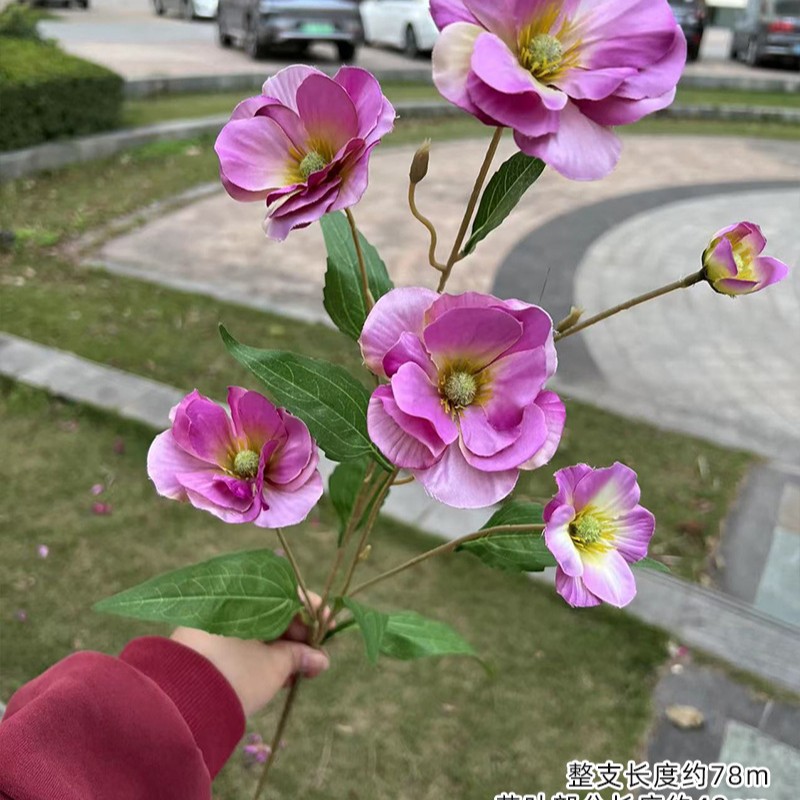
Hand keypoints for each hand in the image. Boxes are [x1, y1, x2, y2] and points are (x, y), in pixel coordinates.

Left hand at [170, 593, 330, 716]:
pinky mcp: (202, 641)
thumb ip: (300, 657)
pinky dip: (258, 650)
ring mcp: (212, 621)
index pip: (287, 595)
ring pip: (257, 627)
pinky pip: (240, 638)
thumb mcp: (274, 667)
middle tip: (313, 659)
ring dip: (279, 646)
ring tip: (293, 673)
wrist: (180, 705)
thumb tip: (320, 659)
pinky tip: (273, 672)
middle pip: (273, 611)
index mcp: (244, 596)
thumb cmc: (235, 675)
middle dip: (297, 635)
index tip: (328, 626)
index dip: (312, 611)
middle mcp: (226, 602)